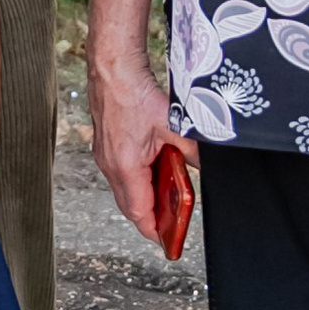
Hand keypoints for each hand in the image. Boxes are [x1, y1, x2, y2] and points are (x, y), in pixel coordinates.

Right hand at [91, 52, 185, 251]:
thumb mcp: (173, 126)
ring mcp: (105, 156)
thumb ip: (190, 150)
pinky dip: (139, 179)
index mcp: (125, 166)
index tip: (167, 241)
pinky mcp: (106, 146)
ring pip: (126, 189)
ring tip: (168, 195)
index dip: (153, 230)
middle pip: (130, 204)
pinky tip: (156, 169)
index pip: (138, 211)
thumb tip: (202, 165)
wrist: (112, 69)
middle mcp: (110, 165)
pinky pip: (122, 173)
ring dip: (146, 195)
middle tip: (172, 224)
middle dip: (151, 216)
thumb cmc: (134, 93)